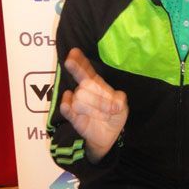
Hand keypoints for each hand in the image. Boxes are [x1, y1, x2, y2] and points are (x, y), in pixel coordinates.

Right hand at [60, 48, 127, 162]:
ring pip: (80, 100)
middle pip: (86, 86)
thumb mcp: (122, 107)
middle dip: (101, 100)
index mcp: (95, 84)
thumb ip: (119, 101)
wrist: (108, 135)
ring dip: (95, 110)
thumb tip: (114, 104)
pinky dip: (67, 107)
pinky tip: (67, 106)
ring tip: (102, 116)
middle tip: (111, 111)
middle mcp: (83, 90)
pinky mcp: (72, 116)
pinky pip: (67, 109)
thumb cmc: (113, 115)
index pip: (86, 70)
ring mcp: (76, 102)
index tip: (73, 53)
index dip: (79, 62)